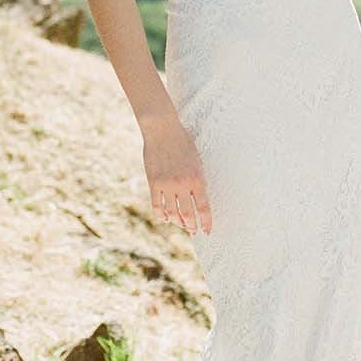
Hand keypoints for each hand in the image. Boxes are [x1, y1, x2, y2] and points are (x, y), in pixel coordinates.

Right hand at [142, 114, 211, 234]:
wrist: (163, 129)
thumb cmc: (183, 142)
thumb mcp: (197, 161)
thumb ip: (197, 181)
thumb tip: (198, 199)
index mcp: (197, 179)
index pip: (204, 208)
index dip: (206, 222)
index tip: (207, 231)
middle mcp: (182, 185)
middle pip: (188, 215)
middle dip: (192, 226)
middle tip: (193, 230)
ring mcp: (166, 185)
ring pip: (172, 213)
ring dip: (177, 222)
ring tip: (181, 225)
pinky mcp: (153, 183)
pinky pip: (157, 205)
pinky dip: (161, 215)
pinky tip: (165, 218)